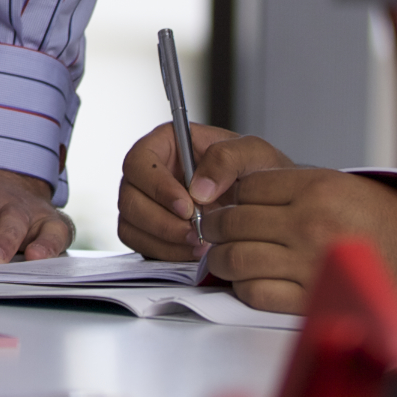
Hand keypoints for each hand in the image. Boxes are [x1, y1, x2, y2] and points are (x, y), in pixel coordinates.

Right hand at [115, 124, 288, 261]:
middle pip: (129, 197)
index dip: (156, 186)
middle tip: (195, 232)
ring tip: (200, 244)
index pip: (139, 161)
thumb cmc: (256, 171)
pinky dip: (164, 252)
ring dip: (163, 239)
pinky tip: (193, 251)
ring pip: (130, 224)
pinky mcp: (150, 230)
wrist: (267, 204)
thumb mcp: (252, 154)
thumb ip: (226, 159)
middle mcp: (150, 173)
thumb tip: (197, 188)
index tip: (186, 206)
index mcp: (166, 144)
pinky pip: (140, 244)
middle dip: (160, 220)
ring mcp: (147, 203)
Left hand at [196, 166, 396, 313]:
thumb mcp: (342, 185)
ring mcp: (309, 264)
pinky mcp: (312, 301)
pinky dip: (243, 288)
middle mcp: (311, 223)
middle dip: (214, 227)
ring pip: (236, 258)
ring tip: (224, 257)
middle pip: (233, 221)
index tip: (223, 203)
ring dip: (221, 259)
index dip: (228, 196)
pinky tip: (249, 281)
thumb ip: (291, 188)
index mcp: (318, 188)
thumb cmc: (388, 223)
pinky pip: (256, 293)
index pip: (246, 187)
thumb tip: (238, 196)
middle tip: (212, 231)